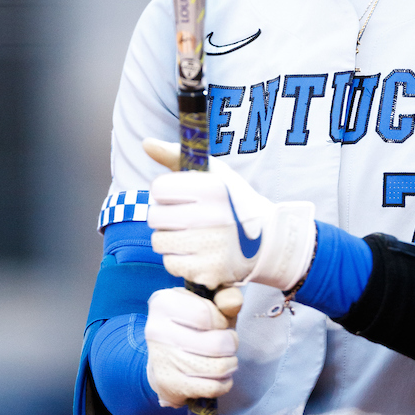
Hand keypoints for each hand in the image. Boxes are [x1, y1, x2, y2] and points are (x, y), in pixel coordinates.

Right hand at [145, 287, 237, 406]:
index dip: (222, 321)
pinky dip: (224, 383)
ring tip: (226, 359)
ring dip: (230, 364)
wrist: (163, 355)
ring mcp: (161, 359)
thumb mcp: (207, 302)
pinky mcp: (168, 384)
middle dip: (231, 344)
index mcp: (164, 303)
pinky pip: (212, 388)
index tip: (220, 323)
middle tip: (228, 343)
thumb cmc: (191, 323)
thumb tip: (234, 304)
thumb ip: (225, 296)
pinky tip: (220, 376)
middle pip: (216, 344)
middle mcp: (157, 330)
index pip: (206, 314)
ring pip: (217, 367)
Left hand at [147, 154, 316, 293]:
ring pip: (159, 242)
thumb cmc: (233, 201)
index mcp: (213, 188)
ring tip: (191, 234)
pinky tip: (197, 252)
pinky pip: (170, 264)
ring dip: (169, 238)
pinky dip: (179, 260)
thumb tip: (146, 143)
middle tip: (185, 216)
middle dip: (165, 216)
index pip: (158, 188)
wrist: (267, 239)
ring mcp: (210, 247)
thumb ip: (177, 156)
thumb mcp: (214, 173)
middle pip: (154, 216)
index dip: (166, 192)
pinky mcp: (208, 272)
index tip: (181, 196)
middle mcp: (212, 217)